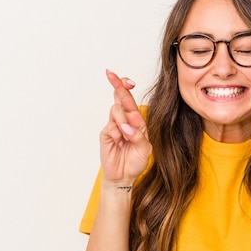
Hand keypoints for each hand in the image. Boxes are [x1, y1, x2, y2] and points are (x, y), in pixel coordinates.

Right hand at [99, 69, 151, 184]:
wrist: (124, 176)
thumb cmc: (136, 161)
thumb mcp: (145, 150)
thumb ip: (139, 137)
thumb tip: (127, 126)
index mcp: (136, 120)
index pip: (130, 100)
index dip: (127, 88)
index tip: (128, 80)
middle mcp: (124, 120)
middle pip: (119, 98)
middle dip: (116, 84)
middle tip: (110, 73)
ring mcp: (114, 126)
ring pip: (116, 110)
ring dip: (123, 119)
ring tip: (126, 135)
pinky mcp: (106, 135)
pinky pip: (111, 127)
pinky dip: (118, 132)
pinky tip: (120, 142)